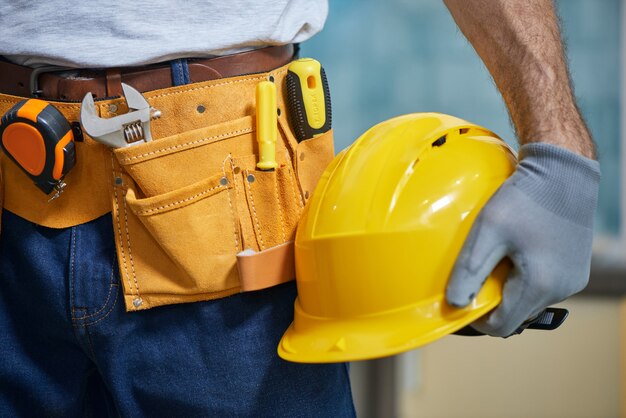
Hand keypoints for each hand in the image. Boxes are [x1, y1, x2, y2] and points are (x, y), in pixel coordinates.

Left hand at [446, 143, 599, 336]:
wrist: (563, 172)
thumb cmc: (524, 199)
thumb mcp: (488, 231)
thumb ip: (469, 270)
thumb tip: (454, 303)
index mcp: (540, 286)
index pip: (501, 326)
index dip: (477, 319)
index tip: (462, 298)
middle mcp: (561, 290)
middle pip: (517, 315)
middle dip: (493, 303)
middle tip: (477, 275)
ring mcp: (573, 280)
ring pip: (531, 302)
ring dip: (510, 291)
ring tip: (496, 261)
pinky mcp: (577, 269)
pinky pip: (545, 287)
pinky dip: (527, 279)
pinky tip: (516, 254)